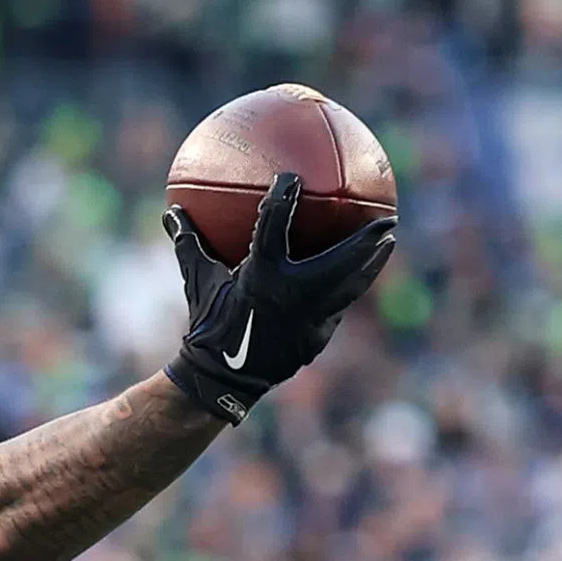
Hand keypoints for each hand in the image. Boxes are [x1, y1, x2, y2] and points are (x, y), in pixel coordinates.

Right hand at [160, 172, 395, 425]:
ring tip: (389, 244)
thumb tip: (172, 211)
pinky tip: (359, 278)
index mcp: (259, 277)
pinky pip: (338, 308)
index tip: (292, 178)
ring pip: (351, 288)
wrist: (219, 382)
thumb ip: (189, 245)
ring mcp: (308, 321)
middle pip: (340, 261)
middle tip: (389, 219)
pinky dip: (351, 290)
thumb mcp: (197, 284)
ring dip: (373, 265)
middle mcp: (290, 296)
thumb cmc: (207, 327)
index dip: (281, 201)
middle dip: (367, 240)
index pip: (272, 229)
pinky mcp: (316, 340)